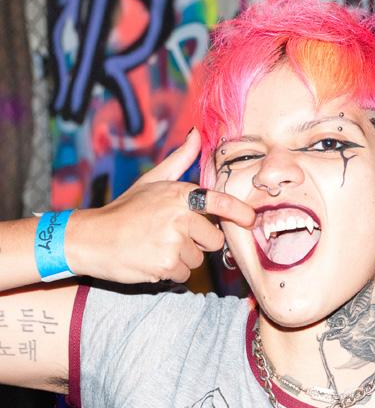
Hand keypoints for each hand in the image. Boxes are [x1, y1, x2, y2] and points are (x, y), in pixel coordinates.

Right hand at [66, 130, 254, 282]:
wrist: (91, 239)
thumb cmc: (126, 210)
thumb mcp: (153, 181)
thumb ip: (180, 160)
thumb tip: (197, 133)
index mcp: (180, 194)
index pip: (220, 202)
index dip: (239, 212)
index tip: (250, 219)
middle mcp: (180, 216)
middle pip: (214, 240)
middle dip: (198, 242)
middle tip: (170, 235)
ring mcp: (173, 242)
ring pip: (198, 259)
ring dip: (182, 258)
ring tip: (156, 246)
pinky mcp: (166, 265)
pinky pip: (184, 274)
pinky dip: (170, 272)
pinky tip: (151, 259)